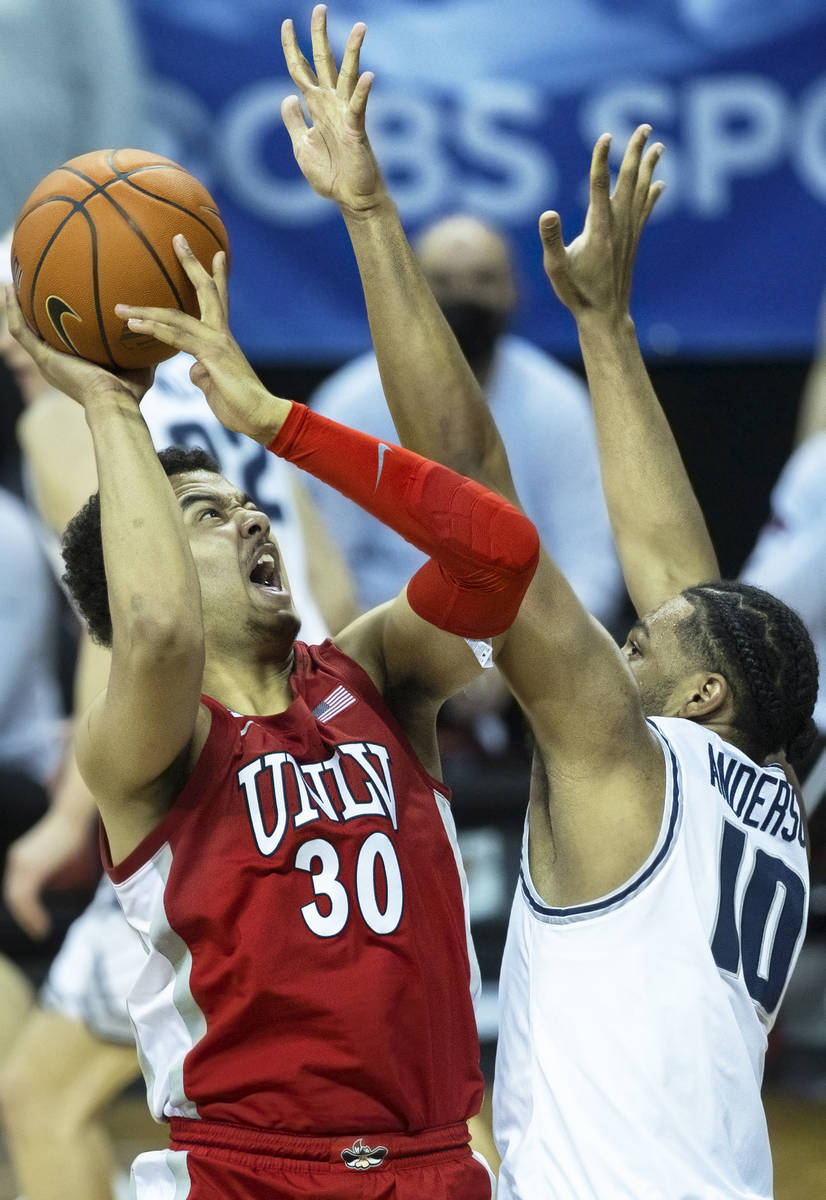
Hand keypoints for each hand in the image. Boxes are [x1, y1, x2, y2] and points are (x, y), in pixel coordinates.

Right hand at [2, 286, 152, 406]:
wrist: (115, 403)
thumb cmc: (129, 394)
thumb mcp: (138, 368)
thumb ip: (141, 352)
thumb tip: (153, 332)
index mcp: (70, 366)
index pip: (56, 341)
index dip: (51, 324)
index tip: (53, 305)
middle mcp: (54, 364)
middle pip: (35, 333)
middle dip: (29, 312)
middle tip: (24, 289)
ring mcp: (46, 362)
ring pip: (22, 329)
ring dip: (13, 307)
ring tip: (9, 284)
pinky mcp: (43, 358)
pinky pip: (21, 331)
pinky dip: (12, 311)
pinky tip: (9, 290)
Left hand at [2, 808, 88, 938]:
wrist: (72, 815)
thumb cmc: (72, 830)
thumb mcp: (57, 852)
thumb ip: (51, 866)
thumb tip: (59, 878)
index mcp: (20, 857)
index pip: (15, 888)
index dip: (23, 907)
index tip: (35, 920)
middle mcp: (17, 860)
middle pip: (13, 896)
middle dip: (24, 916)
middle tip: (38, 931)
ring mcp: (22, 864)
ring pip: (17, 900)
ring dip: (28, 919)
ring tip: (41, 932)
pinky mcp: (32, 869)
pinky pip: (26, 899)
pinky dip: (33, 915)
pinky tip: (43, 926)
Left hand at [116, 236, 288, 441]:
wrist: (262, 417)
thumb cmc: (241, 407)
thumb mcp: (215, 386)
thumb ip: (202, 372)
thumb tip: (192, 368)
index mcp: (223, 339)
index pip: (217, 301)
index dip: (215, 277)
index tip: (215, 255)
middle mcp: (221, 333)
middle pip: (206, 290)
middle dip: (191, 263)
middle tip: (179, 239)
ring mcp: (217, 341)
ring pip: (177, 316)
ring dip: (146, 310)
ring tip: (121, 307)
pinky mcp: (211, 354)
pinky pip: (177, 337)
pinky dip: (154, 330)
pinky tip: (134, 325)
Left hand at [281, 5, 384, 214]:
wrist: (350, 198)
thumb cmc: (330, 175)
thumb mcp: (301, 146)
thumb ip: (293, 121)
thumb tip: (287, 96)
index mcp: (316, 107)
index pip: (301, 71)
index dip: (292, 48)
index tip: (286, 24)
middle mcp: (331, 104)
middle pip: (324, 63)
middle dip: (320, 36)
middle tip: (319, 8)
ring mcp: (345, 115)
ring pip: (349, 76)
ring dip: (353, 52)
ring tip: (360, 27)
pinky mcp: (357, 130)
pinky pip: (359, 107)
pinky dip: (364, 92)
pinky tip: (369, 76)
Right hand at [539, 125, 664, 323]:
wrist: (605, 315)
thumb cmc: (577, 293)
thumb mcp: (556, 268)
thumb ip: (551, 240)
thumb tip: (547, 213)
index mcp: (598, 228)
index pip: (599, 185)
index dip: (602, 159)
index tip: (606, 136)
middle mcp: (618, 226)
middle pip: (628, 180)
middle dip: (636, 152)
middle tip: (645, 127)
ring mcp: (628, 232)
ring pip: (641, 191)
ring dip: (649, 167)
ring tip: (659, 145)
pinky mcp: (632, 241)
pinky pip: (645, 210)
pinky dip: (653, 194)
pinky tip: (660, 183)